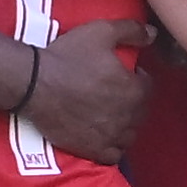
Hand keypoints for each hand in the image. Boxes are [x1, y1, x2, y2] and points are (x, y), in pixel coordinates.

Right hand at [21, 17, 149, 164]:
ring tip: (110, 116)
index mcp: (133, 90)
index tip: (123, 75)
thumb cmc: (68, 56)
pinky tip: (103, 137)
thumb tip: (153, 34)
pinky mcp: (92, 150)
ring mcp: (110, 136)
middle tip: (114, 95)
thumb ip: (131, 31)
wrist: (33, 84)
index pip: (148, 88)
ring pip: (129, 136)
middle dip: (132, 103)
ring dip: (125, 126)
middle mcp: (127, 116)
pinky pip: (113, 155)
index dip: (137, 80)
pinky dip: (113, 148)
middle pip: (140, 113)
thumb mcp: (101, 32)